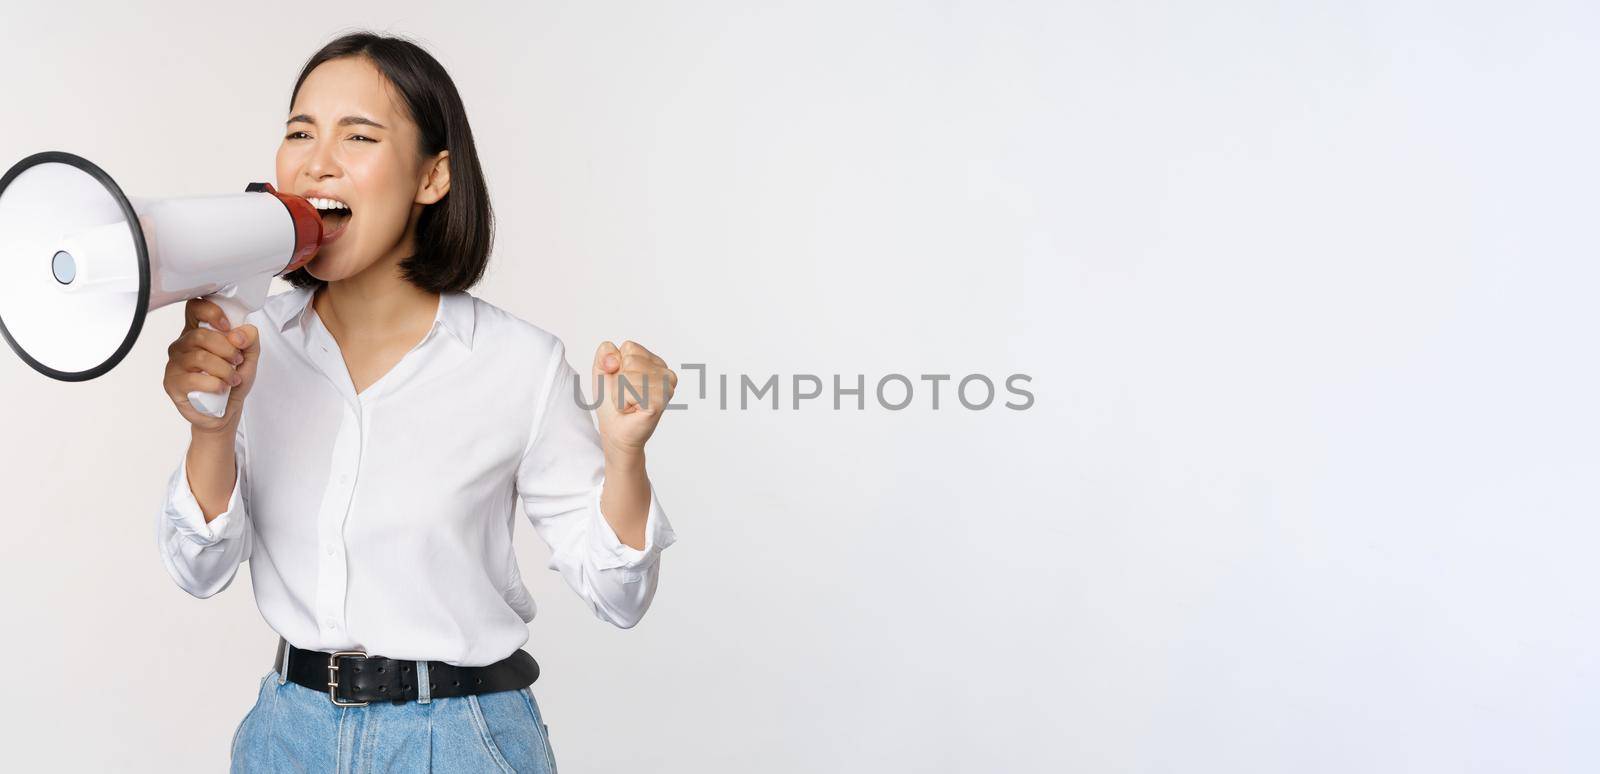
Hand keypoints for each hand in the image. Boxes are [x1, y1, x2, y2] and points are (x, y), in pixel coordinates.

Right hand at [162, 298, 259, 432]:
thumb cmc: (232, 382)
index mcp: (198, 332)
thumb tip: (238, 334)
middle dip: (227, 349)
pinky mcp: (172, 384)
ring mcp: (175, 364)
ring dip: (224, 369)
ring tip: (233, 379)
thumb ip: (249, 339)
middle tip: (237, 362)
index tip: (228, 327)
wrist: (226, 412)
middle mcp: (183, 345)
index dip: (211, 313)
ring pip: (199, 357)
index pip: (195, 308)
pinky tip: (221, 389)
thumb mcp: (249, 357)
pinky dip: (214, 384)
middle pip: (200, 335)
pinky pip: (193, 379)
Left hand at [592, 340, 676, 457]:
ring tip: (630, 403)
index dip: (616, 365)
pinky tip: (633, 410)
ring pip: (629, 376)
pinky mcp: (659, 402)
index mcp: (656, 362)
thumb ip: (605, 352)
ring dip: (620, 393)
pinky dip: (623, 402)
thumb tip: (615, 359)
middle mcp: (666, 373)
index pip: (629, 347)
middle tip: (626, 395)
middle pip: (630, 360)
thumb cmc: (612, 403)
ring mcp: (666, 388)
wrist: (614, 432)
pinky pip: (630, 391)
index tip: (622, 381)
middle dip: (619, 380)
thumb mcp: (603, 370)